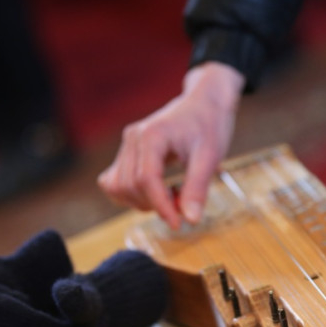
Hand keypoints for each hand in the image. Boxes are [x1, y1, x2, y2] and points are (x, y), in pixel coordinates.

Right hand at [98, 62, 244, 228]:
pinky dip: (132, 195)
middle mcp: (132, 139)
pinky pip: (115, 181)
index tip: (179, 224)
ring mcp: (127, 145)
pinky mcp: (127, 152)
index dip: (161, 206)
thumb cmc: (210, 124)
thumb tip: (191, 219)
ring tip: (174, 197)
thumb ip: (198, 188)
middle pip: (130, 186)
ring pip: (118, 187)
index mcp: (151, 135)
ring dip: (143, 202)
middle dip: (155, 205)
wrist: (205, 103)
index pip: (146, 179)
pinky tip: (159, 193)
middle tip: (184, 206)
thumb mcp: (210, 156)